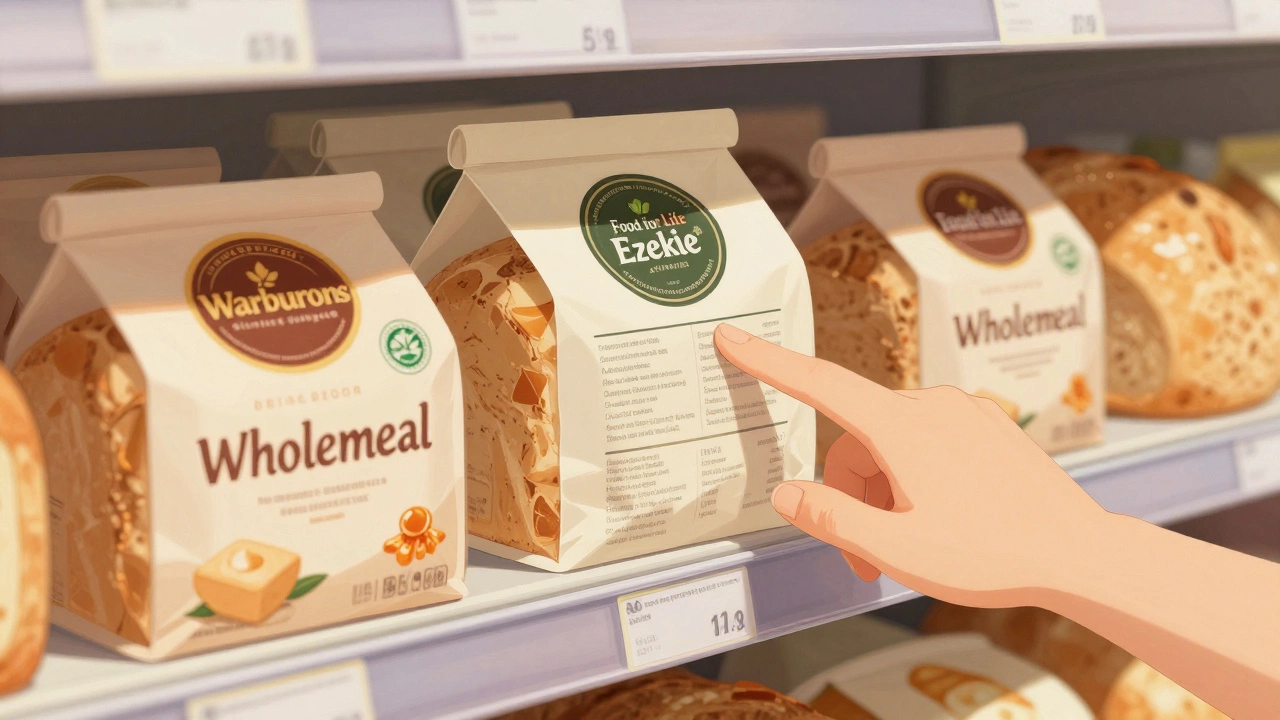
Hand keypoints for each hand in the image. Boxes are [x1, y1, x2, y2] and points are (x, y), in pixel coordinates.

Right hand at [714, 323, 1110, 607]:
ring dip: (882, 494)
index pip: (817, 382)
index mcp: (901, 427)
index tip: (730, 336)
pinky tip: (939, 522)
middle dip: (847, 495)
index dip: (766, 361)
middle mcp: (930, 406)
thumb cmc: (992, 553)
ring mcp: (963, 413)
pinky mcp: (985, 427)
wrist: (1079, 553)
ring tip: (904, 550)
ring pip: (890, 446)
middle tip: (862, 558)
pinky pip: (927, 444)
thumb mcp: (897, 547)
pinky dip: (913, 481)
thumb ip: (830, 517)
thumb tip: (784, 492)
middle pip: (854, 441)